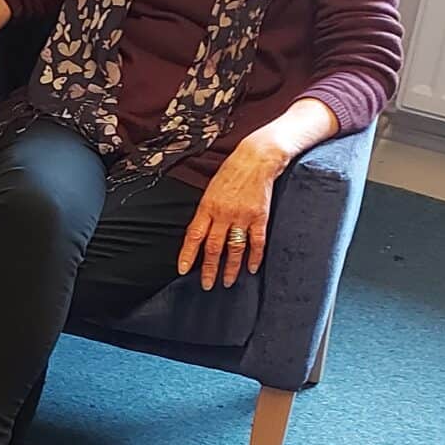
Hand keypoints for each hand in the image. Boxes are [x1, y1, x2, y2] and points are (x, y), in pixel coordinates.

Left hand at [178, 136, 288, 289]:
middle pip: (213, 247)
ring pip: (234, 249)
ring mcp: (242, 216)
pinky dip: (255, 257)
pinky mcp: (260, 217)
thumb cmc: (231, 172)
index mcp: (207, 207)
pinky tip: (252, 268)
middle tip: (206, 285)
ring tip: (227, 282)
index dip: (188, 255)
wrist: (256, 158)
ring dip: (230, 268)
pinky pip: (257, 242)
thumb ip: (206, 211)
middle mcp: (223, 214)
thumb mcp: (211, 190)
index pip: (194, 236)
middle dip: (209, 269)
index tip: (183, 270)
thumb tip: (199, 233)